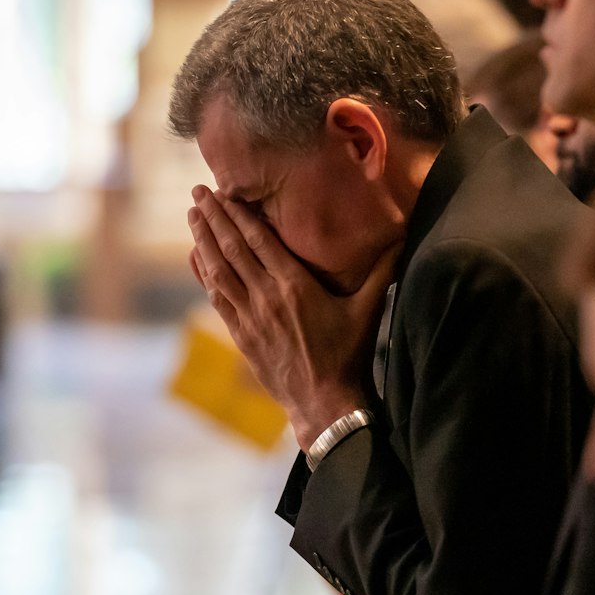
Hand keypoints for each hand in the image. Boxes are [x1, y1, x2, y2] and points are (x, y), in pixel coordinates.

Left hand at [187, 187, 395, 447]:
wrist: (324, 403)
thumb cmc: (349, 356)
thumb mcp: (369, 310)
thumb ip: (382, 271)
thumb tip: (402, 238)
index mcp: (295, 285)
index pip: (260, 240)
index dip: (239, 214)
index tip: (224, 192)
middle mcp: (267, 297)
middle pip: (233, 249)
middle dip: (214, 218)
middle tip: (198, 192)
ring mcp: (250, 317)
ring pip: (218, 270)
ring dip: (203, 240)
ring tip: (192, 215)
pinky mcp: (241, 336)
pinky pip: (216, 297)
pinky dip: (203, 274)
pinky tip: (196, 257)